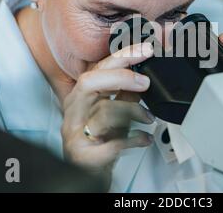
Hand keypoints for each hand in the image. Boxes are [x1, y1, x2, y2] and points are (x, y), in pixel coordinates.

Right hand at [61, 43, 155, 186]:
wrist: (89, 172)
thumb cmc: (101, 140)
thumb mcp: (115, 111)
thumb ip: (126, 94)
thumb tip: (143, 74)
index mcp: (81, 96)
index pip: (98, 68)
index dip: (122, 56)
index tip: (145, 51)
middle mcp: (74, 110)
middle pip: (90, 82)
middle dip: (121, 77)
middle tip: (145, 82)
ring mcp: (74, 132)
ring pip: (103, 111)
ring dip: (133, 112)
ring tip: (149, 118)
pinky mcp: (82, 154)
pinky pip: (111, 143)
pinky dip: (133, 140)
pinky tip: (144, 139)